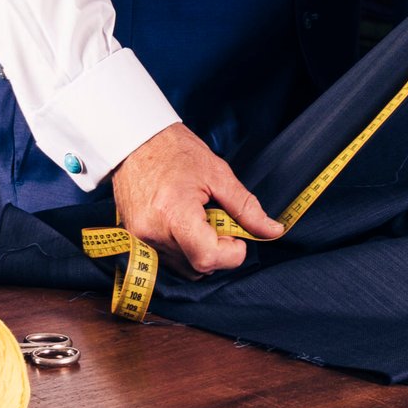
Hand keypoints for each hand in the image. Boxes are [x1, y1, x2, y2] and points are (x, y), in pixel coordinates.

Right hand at [111, 121, 284, 275]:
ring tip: (199, 217)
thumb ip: (246, 207)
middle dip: (218, 250)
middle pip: (198, 266)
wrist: (135, 140)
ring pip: (183, 267)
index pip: (208, 258)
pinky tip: (184, 222)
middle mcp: (153, 234)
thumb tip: (272, 231)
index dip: (232, 252)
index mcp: (174, 214)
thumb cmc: (175, 151)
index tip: (238, 235)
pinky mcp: (135, 240)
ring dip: (200, 250)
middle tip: (219, 218)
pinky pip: (167, 259)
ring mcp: (141, 239)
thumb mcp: (218, 173)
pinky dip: (183, 247)